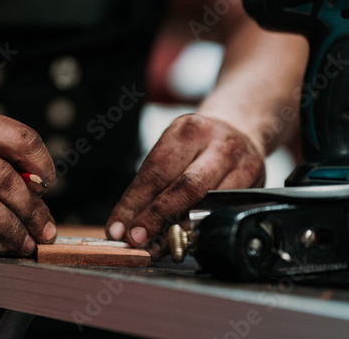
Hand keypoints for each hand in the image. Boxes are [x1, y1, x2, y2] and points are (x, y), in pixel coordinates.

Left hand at [105, 114, 265, 257]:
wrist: (240, 130)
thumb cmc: (197, 145)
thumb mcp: (172, 149)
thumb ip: (151, 185)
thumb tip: (125, 225)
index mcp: (188, 131)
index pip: (156, 172)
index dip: (133, 204)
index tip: (118, 228)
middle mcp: (218, 144)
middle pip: (186, 187)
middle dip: (156, 217)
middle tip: (136, 239)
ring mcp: (243, 164)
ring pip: (208, 204)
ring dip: (180, 231)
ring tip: (158, 246)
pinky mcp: (258, 184)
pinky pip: (226, 213)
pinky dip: (202, 230)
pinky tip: (186, 240)